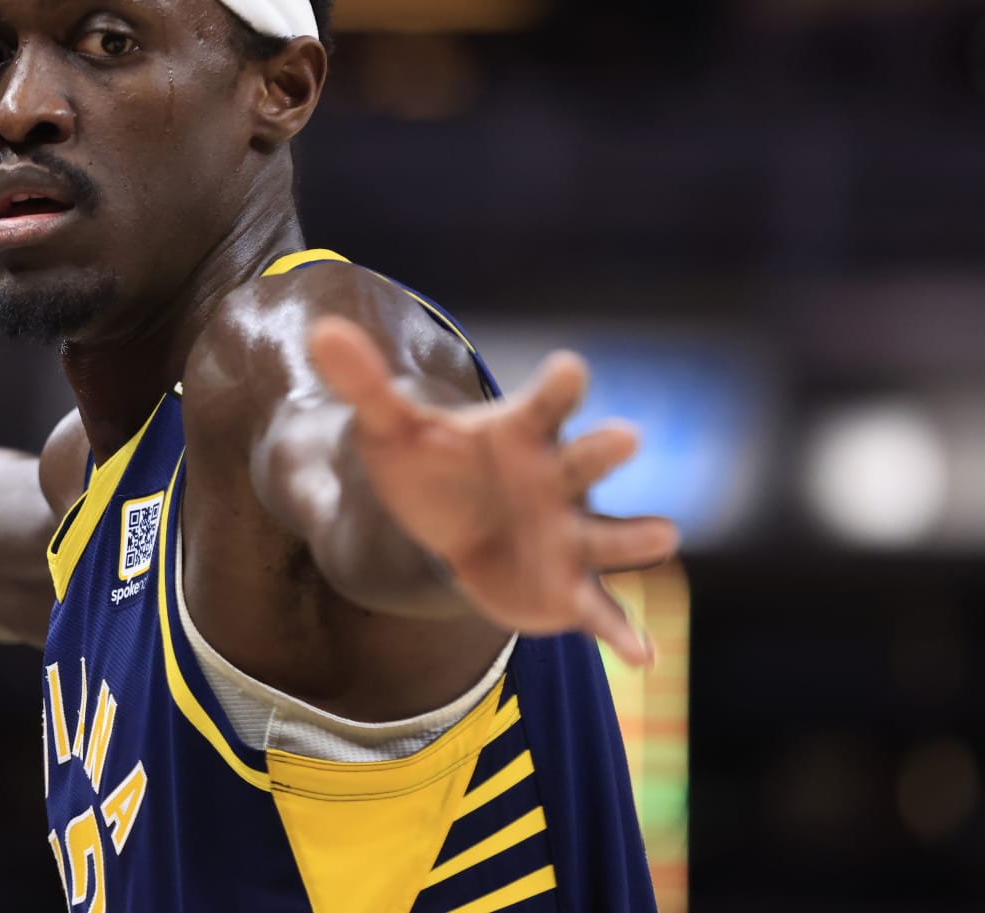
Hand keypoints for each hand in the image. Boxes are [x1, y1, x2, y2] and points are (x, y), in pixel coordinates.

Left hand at [308, 315, 678, 665]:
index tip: (568, 368)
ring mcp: (569, 535)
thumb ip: (366, 384)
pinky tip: (641, 653)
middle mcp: (558, 478)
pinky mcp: (570, 587)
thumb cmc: (431, 465)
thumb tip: (322, 332)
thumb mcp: (390, 428)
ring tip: (662, 535)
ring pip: (611, 535)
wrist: (445, 526)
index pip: (544, 403)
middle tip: (625, 435)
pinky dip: (622, 630)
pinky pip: (601, 609)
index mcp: (521, 433)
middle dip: (604, 450)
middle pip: (586, 461)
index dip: (558, 385)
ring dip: (636, 537)